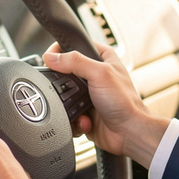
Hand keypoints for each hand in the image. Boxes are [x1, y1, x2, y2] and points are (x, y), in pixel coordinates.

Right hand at [42, 43, 168, 168]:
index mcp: (102, 58)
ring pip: (63, 94)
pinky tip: (85, 119)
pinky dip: (73, 117)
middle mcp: (95, 74)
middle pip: (65, 71)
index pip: (75, 45)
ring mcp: (88, 94)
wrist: (128, 133)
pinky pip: (66, 111)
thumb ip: (75, 62)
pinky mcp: (83, 111)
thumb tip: (52, 57)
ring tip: (80, 107)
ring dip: (68, 103)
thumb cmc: (125, 103)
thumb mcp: (100, 74)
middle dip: (62, 83)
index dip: (61, 50)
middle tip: (67, 88)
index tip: (50, 58)